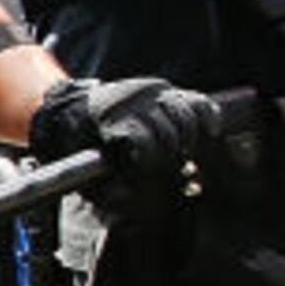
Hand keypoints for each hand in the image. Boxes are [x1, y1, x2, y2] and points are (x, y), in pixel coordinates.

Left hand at [30, 75, 231, 210]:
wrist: (72, 106)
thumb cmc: (76, 143)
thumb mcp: (79, 165)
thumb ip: (101, 189)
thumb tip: (126, 197)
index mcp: (112, 118)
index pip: (147, 143)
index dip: (150, 164)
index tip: (145, 173)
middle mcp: (133, 99)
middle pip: (170, 132)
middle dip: (171, 156)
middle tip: (169, 170)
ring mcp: (150, 90)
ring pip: (186, 117)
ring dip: (189, 141)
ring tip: (184, 157)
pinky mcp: (163, 88)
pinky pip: (195, 100)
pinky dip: (207, 116)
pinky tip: (212, 132)